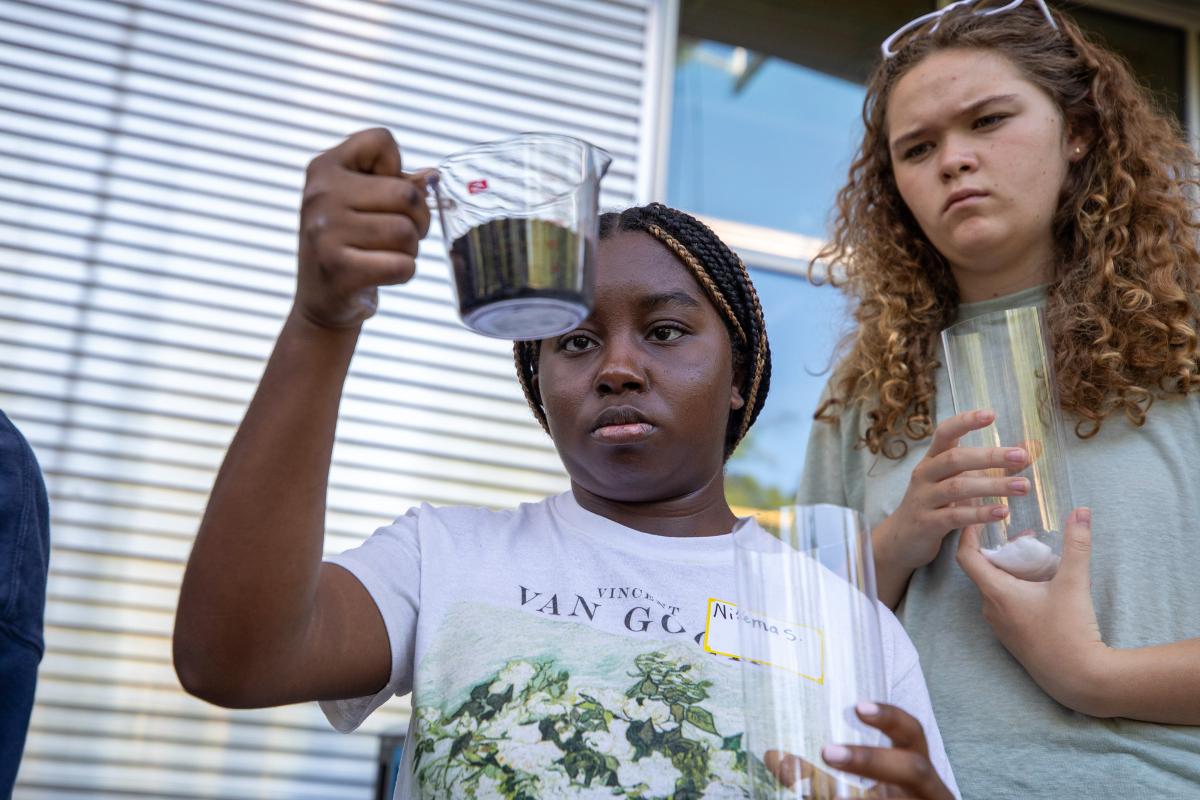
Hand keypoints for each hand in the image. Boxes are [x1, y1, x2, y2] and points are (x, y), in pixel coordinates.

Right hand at [296, 127, 432, 328]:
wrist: (322, 298)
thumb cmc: (350, 242)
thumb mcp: (362, 203)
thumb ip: (396, 183)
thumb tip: (433, 177)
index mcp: (325, 167)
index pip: (381, 140)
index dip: (396, 168)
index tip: (381, 194)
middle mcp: (320, 194)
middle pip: (407, 194)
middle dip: (417, 218)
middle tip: (401, 233)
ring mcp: (325, 231)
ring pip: (406, 232)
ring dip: (410, 249)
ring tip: (388, 253)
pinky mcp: (338, 269)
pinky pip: (402, 265)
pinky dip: (404, 272)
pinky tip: (384, 273)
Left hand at [765, 702, 953, 798]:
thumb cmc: (888, 795)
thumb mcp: (869, 779)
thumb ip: (823, 770)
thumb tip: (773, 756)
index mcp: (915, 765)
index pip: (912, 733)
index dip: (890, 718)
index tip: (858, 707)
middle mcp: (926, 789)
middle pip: (911, 768)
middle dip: (870, 759)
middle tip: (827, 751)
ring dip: (859, 797)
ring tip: (829, 796)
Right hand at [877, 409, 1029, 570]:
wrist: (902, 539)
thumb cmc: (936, 504)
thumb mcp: (957, 480)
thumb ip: (990, 465)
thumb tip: (1031, 448)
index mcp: (932, 459)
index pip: (945, 433)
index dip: (965, 422)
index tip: (991, 414)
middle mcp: (924, 474)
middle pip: (955, 459)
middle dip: (990, 456)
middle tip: (1021, 456)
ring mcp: (923, 499)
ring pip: (958, 488)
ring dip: (993, 486)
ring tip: (1023, 487)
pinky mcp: (927, 523)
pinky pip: (955, 516)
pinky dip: (980, 514)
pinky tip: (1002, 512)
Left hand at [956, 508, 1110, 714]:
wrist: (1078, 679)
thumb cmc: (1070, 632)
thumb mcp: (1074, 583)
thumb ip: (1077, 545)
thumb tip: (1081, 511)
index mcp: (996, 593)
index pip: (966, 556)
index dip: (968, 533)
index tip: (977, 516)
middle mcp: (990, 609)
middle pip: (983, 569)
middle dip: (999, 548)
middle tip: (1020, 533)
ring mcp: (1000, 625)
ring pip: (995, 586)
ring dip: (1010, 568)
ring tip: (1035, 554)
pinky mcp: (1012, 636)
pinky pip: (1004, 603)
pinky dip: (1015, 586)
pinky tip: (1042, 583)